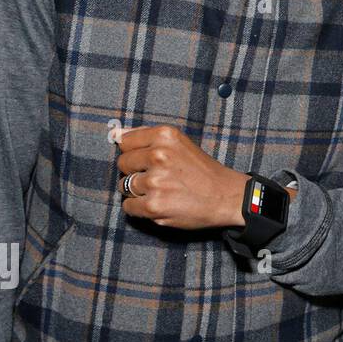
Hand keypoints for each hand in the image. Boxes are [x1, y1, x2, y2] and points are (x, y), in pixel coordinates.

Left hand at [116, 125, 247, 229]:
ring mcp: (155, 181)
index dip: (136, 153)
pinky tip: (159, 203)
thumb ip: (147, 136)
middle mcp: (159, 155)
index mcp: (165, 136)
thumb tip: (116, 133)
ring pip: (124, 186)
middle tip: (158, 177)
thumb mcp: (179, 143)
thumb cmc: (202, 170)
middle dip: (135, 172)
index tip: (150, 160)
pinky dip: (139, 208)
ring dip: (138, 191)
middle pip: (122, 164)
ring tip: (161, 191)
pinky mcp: (154, 205)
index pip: (125, 142)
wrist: (226, 196)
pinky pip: (128, 206)